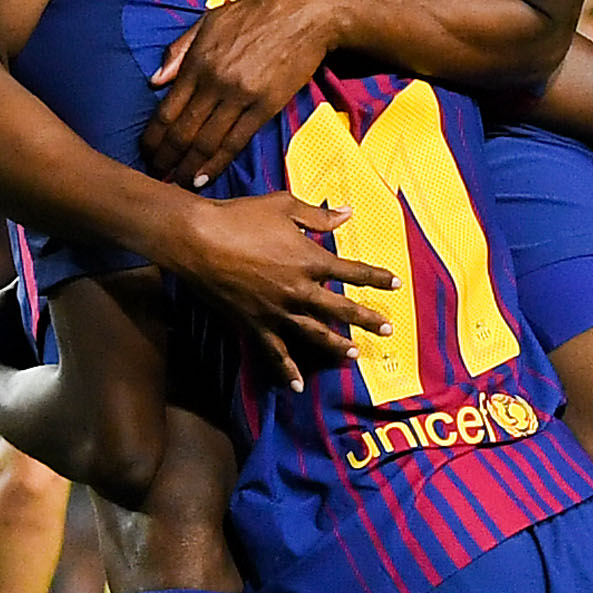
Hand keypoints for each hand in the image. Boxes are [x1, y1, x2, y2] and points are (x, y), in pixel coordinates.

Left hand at [142, 0, 343, 185]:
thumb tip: (155, 80)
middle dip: (166, 158)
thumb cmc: (256, 13)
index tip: (145, 152)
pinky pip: (236, 142)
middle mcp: (215, 82)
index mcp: (198, 61)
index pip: (166, 109)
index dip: (152, 137)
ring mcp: (240, 96)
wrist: (305, 14)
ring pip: (207, 142)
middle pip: (182, 132)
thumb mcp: (210, 20)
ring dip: (188, 167)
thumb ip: (180, 50)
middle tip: (156, 175)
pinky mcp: (265, 107)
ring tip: (178, 183)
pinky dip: (217, 163)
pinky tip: (204, 178)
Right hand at [165, 192, 392, 389]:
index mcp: (309, 260)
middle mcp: (298, 290)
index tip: (394, 283)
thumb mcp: (283, 206)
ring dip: (337, 346)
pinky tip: (298, 386)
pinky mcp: (254, 323)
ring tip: (354, 354)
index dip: (376, 278)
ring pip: (315, 334)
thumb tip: (347, 213)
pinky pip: (275, 351)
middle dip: (366, 319)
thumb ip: (318, 215)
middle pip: (341, 309)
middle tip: (387, 328)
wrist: (197, 239)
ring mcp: (277, 311)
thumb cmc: (240, 217)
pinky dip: (287, 370)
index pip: (352, 272)